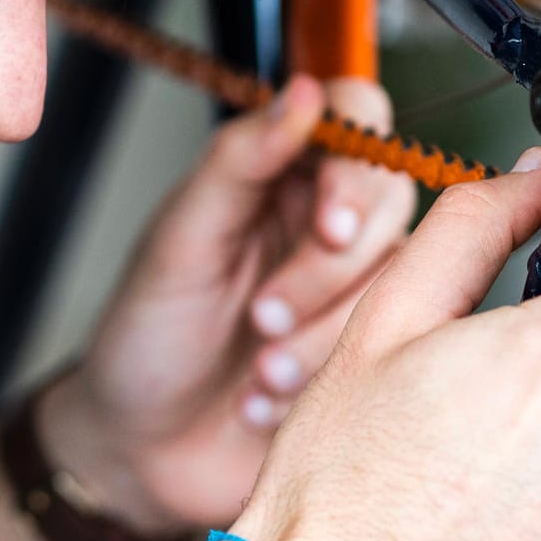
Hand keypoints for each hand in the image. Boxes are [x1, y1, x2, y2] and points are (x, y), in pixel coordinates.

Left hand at [38, 74, 416, 533]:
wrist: (141, 449)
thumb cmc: (147, 335)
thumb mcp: (179, 241)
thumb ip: (239, 161)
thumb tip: (302, 92)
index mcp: (280, 175)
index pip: (360, 119)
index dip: (357, 170)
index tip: (331, 227)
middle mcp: (327, 223)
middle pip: (390, 206)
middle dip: (326, 274)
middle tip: (262, 315)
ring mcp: (353, 291)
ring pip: (399, 285)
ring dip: (320, 337)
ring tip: (258, 372)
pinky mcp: (368, 355)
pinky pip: (390, 352)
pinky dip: (323, 382)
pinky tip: (266, 403)